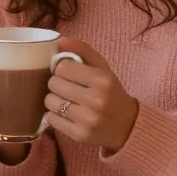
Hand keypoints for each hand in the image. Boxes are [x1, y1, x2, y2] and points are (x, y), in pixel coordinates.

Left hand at [43, 37, 139, 152]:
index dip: (63, 69)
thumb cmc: (111, 92)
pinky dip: (55, 115)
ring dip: (54, 100)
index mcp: (102, 80)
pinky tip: (67, 114)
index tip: (69, 74)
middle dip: (58, 84)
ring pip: (50, 101)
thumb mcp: (103, 68)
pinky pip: (51, 119)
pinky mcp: (79, 135)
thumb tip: (61, 40)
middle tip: (68, 88)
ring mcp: (87, 120)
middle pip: (54, 84)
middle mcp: (95, 100)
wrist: (127, 126)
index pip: (63, 67)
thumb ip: (83, 50)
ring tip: (66, 101)